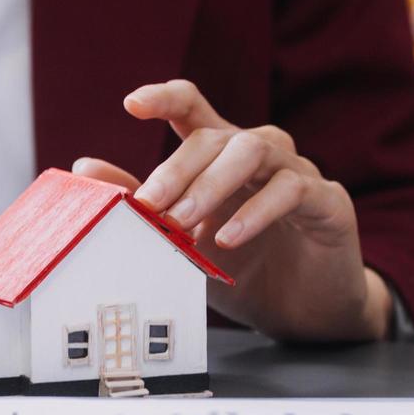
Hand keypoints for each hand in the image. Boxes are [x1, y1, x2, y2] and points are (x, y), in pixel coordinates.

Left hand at [73, 80, 390, 341]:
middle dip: (178, 169)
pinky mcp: (328, 202)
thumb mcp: (184, 242)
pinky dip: (257, 211)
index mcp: (222, 158)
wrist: (305, 316)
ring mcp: (298, 173)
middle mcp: (261, 155)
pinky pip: (294, 189)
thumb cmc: (245, 271)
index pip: (193, 109)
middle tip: (151, 205)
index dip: (164, 98)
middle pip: (216, 135)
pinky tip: (229, 237)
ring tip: (185, 221)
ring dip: (213, 183)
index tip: (132, 104)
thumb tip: (85, 167)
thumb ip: (141, 204)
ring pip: (255, 148)